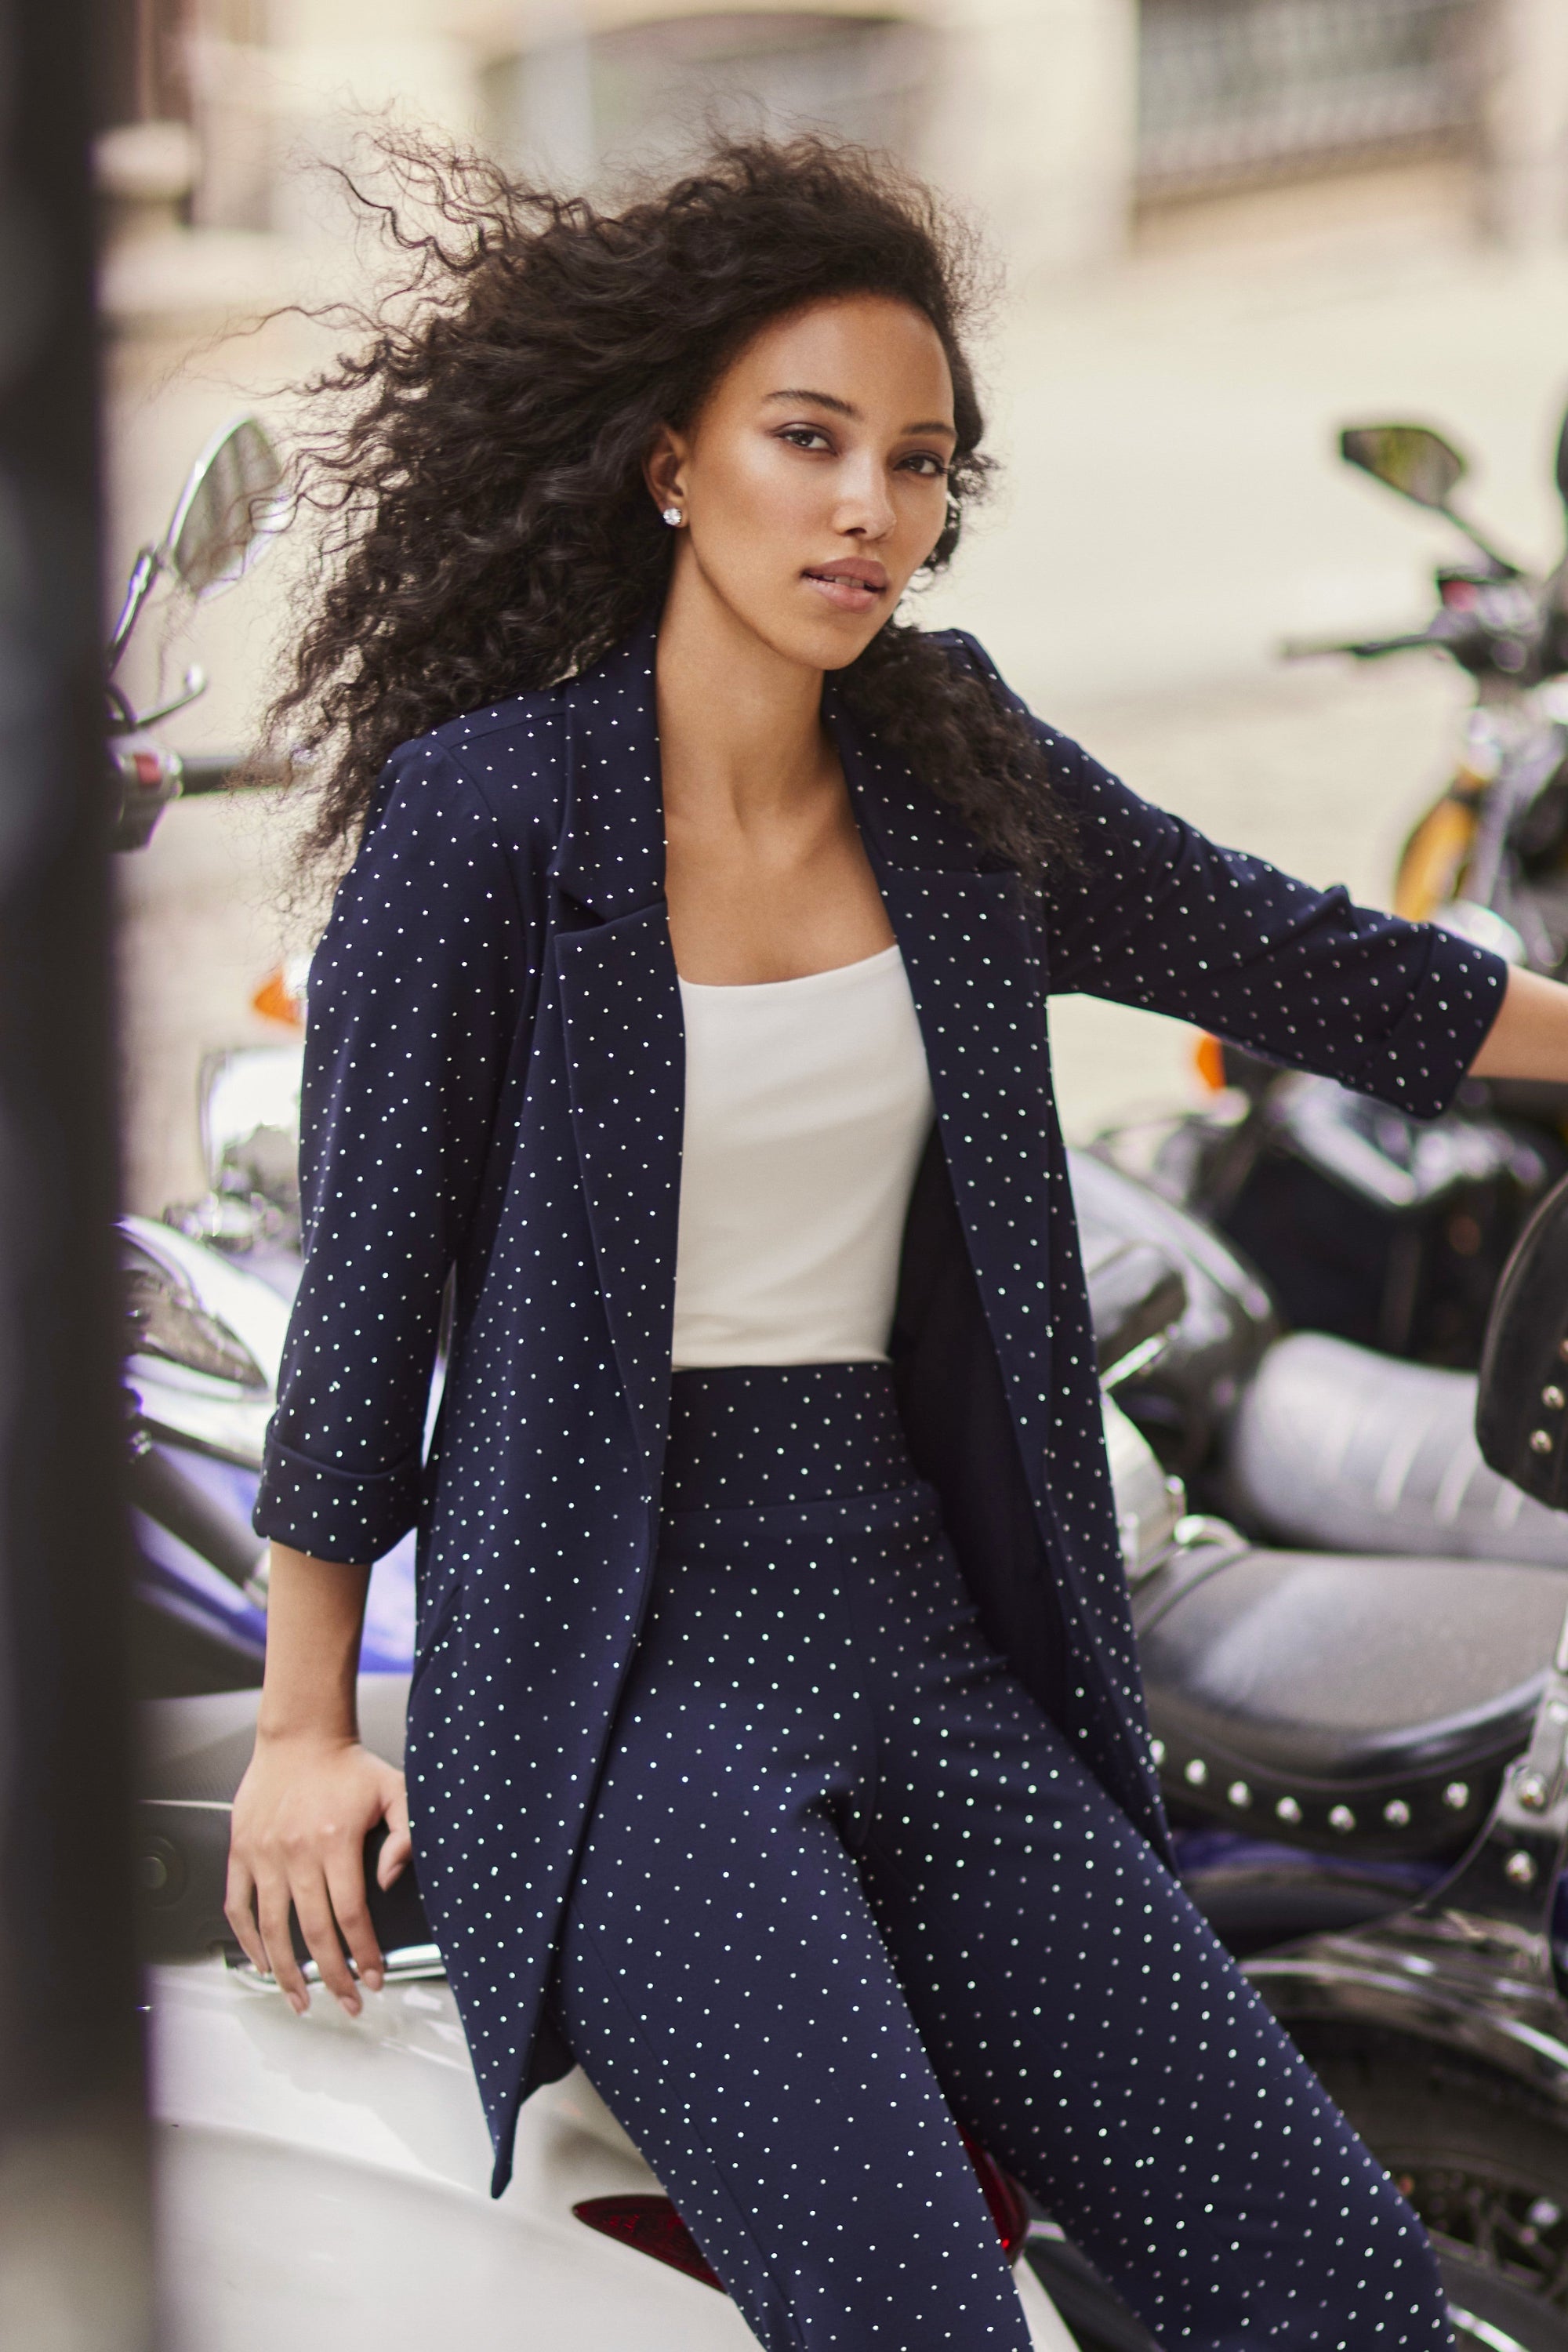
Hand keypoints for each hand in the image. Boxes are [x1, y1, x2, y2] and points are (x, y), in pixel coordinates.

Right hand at [225, 1731, 410, 2015]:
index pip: (350, 1914)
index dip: (363, 1953)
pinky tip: (262, 1962)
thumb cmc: (348, 1766)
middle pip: (314, 1932)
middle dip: (333, 1977)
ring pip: (272, 1928)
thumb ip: (406, 1835)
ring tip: (301, 2000)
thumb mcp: (395, 1790)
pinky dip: (247, 1940)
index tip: (375, 1977)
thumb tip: (390, 1880)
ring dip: (286, 1972)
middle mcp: (296, 1852)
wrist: (300, 1736)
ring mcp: (264, 1854)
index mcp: (335, 1841)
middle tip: (347, 2003)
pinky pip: (237, 1906)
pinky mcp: (240, 1851)